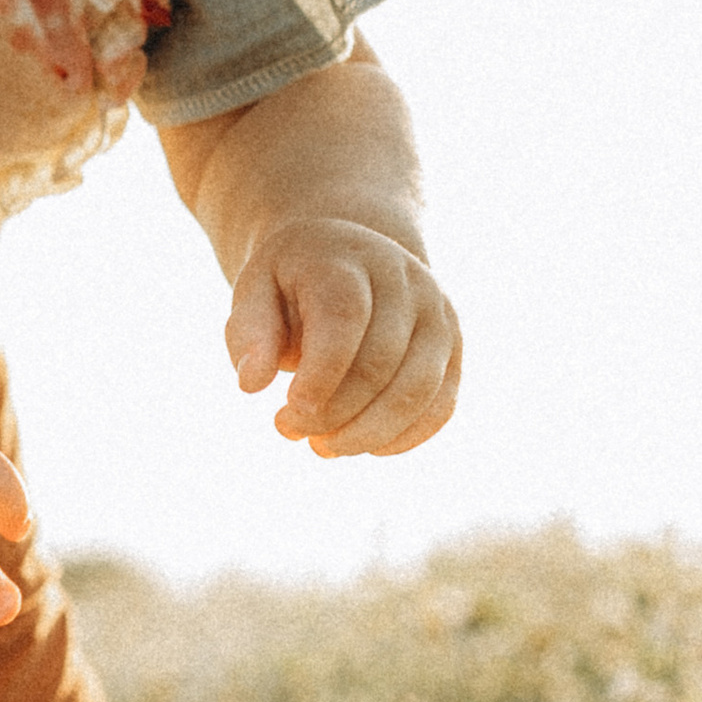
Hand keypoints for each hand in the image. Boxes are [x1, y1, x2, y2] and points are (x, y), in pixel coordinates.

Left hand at [226, 218, 462, 456]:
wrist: (350, 254)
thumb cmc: (294, 282)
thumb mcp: (256, 290)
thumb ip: (250, 332)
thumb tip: (251, 384)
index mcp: (349, 260)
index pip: (345, 318)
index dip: (320, 373)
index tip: (288, 410)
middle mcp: (404, 281)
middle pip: (380, 361)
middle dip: (333, 411)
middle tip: (288, 429)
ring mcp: (436, 314)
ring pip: (416, 389)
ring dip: (368, 433)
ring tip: (322, 447)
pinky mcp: (452, 347)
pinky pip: (440, 405)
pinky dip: (405, 437)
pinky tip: (366, 447)